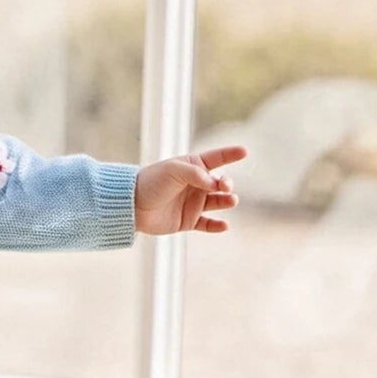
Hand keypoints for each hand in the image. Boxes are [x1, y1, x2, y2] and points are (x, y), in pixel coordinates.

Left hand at [133, 145, 247, 235]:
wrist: (131, 206)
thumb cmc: (151, 182)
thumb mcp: (174, 171)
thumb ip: (197, 174)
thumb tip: (216, 183)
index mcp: (192, 167)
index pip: (216, 158)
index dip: (230, 154)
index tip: (244, 151)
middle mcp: (196, 184)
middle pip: (221, 182)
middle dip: (227, 183)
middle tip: (223, 186)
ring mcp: (193, 203)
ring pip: (218, 202)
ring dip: (227, 201)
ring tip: (230, 200)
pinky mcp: (188, 221)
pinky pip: (207, 224)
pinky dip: (217, 226)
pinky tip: (224, 226)